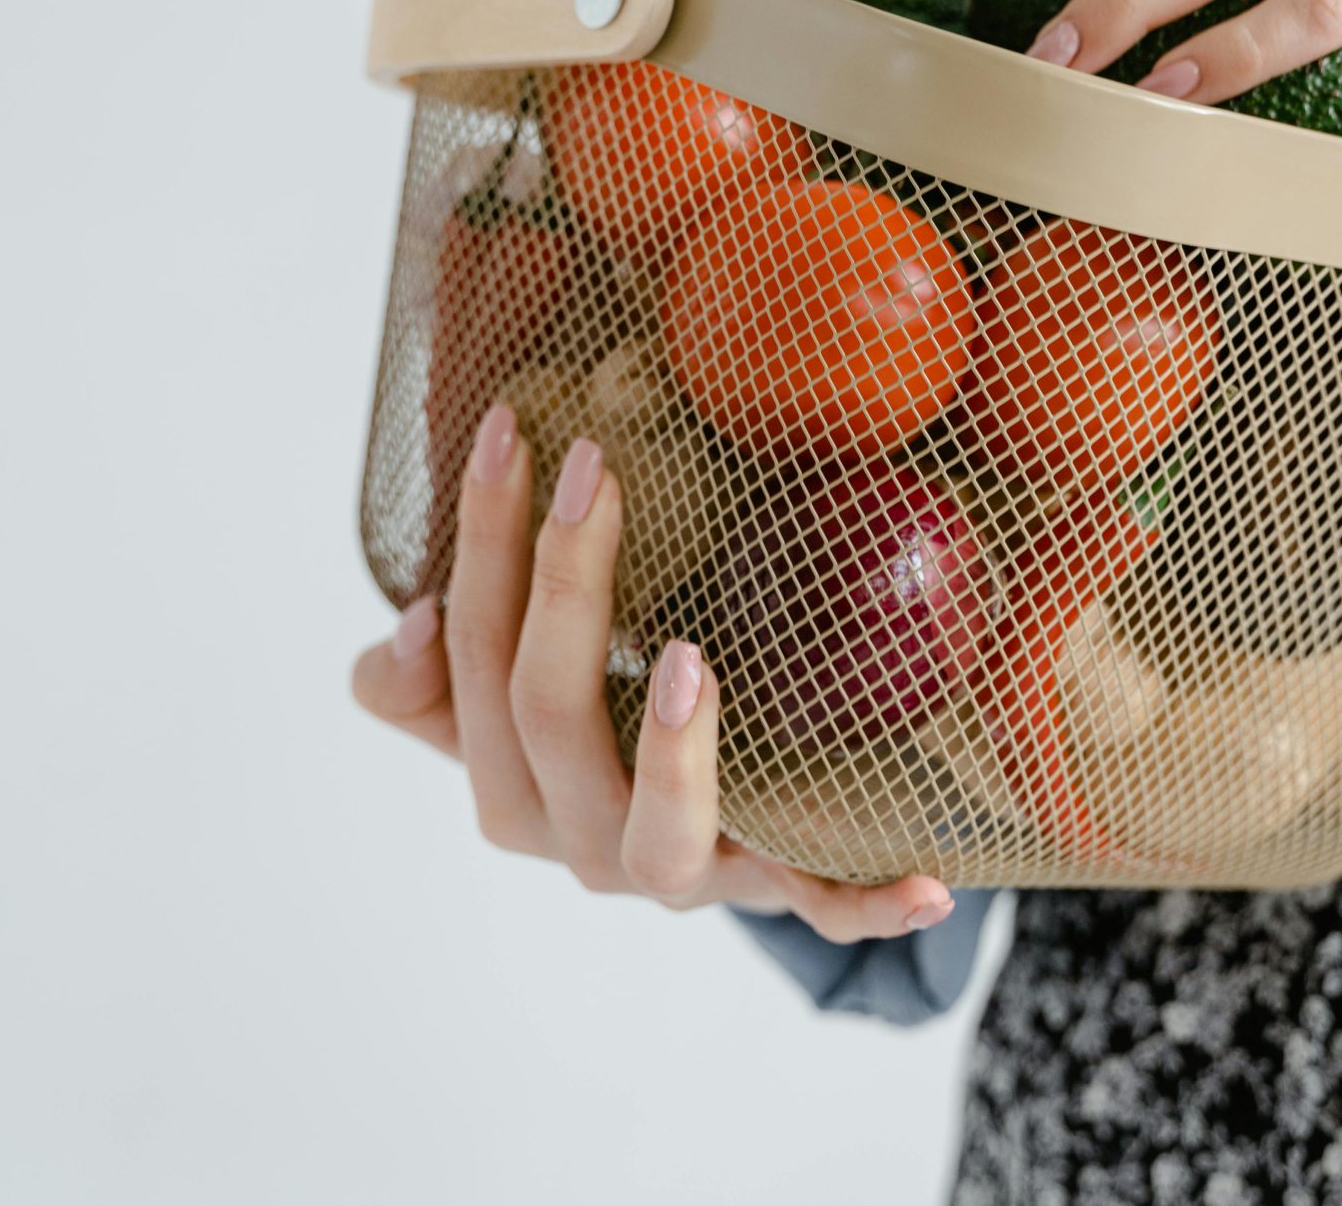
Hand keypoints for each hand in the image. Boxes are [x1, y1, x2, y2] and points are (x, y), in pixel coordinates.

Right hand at [351, 407, 957, 943]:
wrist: (701, 833)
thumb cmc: (595, 730)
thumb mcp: (494, 698)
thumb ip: (422, 677)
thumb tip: (411, 619)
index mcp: (503, 781)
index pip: (468, 656)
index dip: (482, 546)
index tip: (511, 432)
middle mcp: (575, 837)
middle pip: (545, 717)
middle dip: (564, 586)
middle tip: (597, 471)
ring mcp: (677, 871)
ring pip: (656, 834)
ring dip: (671, 754)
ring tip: (689, 662)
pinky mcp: (771, 889)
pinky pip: (823, 910)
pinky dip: (869, 904)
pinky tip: (930, 880)